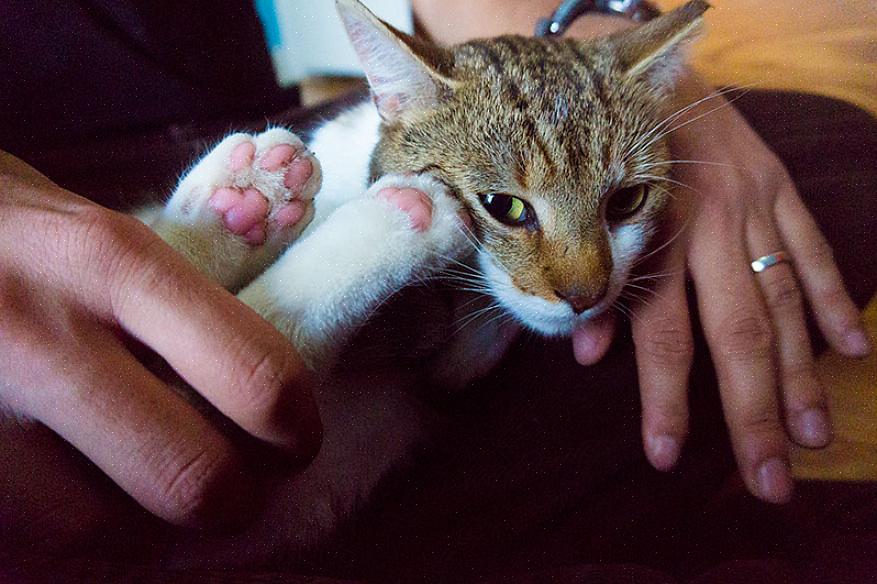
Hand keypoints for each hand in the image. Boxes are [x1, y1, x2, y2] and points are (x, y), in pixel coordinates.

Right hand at [0, 151, 320, 532]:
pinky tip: (61, 487)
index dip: (295, 432)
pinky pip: (28, 540)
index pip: (257, 378)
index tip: (292, 441)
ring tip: (133, 483)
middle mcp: (43, 334)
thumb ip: (170, 309)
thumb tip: (261, 396)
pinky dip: (63, 530)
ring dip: (140, 523)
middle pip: (194, 480)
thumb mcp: (86, 231)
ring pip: (102, 529)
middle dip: (232, 502)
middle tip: (232, 489)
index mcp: (110, 261)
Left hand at [624, 76, 869, 502]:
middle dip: (754, 412)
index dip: (665, 400)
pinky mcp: (780, 186)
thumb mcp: (590, 215)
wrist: (644, 71)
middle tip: (770, 480)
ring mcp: (753, 206)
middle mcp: (709, 227)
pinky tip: (851, 350)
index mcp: (655, 238)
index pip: (663, 336)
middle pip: (738, 334)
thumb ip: (597, 284)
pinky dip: (832, 299)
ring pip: (784, 302)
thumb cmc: (607, 155)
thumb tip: (585, 353)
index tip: (667, 458)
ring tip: (814, 436)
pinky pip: (812, 248)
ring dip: (803, 374)